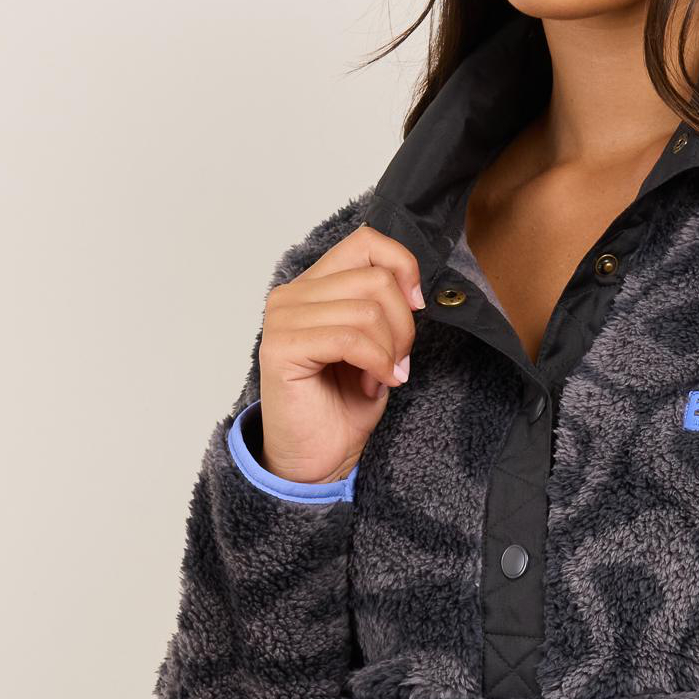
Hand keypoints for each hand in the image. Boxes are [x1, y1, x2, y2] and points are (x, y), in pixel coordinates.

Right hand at [256, 224, 424, 483]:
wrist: (318, 458)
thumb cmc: (345, 402)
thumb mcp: (377, 342)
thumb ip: (383, 304)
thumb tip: (411, 286)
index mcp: (314, 285)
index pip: (366, 241)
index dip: (403, 268)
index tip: (416, 306)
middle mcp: (292, 294)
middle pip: (375, 278)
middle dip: (403, 325)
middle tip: (398, 360)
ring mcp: (282, 319)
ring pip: (367, 310)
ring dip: (389, 351)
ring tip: (380, 376)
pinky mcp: (281, 348)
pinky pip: (350, 339)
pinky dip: (376, 363)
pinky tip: (372, 385)